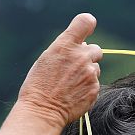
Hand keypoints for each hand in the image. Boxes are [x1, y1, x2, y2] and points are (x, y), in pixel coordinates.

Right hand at [17, 13, 102, 128]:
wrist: (42, 112)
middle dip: (87, 56)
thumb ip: (65, 49)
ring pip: (95, 68)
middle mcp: (81, 57)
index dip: (87, 25)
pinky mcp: (95, 89)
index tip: (86, 31)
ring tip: (70, 84)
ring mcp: (90, 73)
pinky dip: (87, 88)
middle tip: (73, 69)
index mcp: (65, 45)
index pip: (85, 22)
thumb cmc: (39, 85)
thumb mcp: (46, 59)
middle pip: (95, 49)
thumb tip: (82, 45)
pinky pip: (95, 83)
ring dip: (86, 73)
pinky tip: (73, 93)